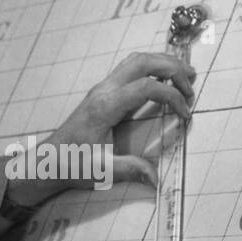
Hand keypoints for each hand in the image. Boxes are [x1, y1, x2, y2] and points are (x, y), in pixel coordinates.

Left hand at [39, 52, 196, 189]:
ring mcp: (102, 88)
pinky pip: (129, 69)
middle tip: (192, 83)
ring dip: (162, 63)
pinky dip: (151, 68)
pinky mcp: (103, 92)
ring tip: (185, 75)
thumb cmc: (71, 164)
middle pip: (142, 62)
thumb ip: (131, 170)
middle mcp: (103, 91)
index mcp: (105, 106)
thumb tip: (156, 179)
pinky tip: (163, 80)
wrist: (49, 160)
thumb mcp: (102, 171)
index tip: (185, 115)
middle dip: (172, 69)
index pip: (147, 87)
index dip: (172, 97)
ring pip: (135, 61)